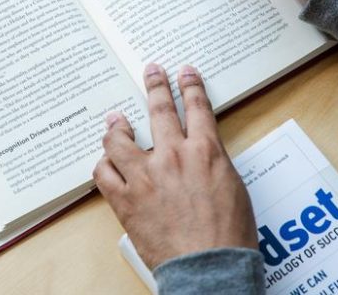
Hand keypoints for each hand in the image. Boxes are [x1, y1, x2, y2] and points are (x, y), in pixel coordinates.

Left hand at [93, 64, 255, 269]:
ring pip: (120, 139)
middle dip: (155, 85)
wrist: (209, 267)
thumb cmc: (228, 235)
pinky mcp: (124, 198)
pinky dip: (104, 165)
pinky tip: (106, 162)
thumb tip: (200, 152)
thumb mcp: (233, 188)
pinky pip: (103, 172)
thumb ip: (213, 162)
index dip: (190, 86)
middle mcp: (172, 156)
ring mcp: (144, 176)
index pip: (197, 108)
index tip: (184, 72)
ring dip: (116, 126)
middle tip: (151, 71)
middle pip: (160, 110)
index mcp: (205, 152)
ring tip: (114, 119)